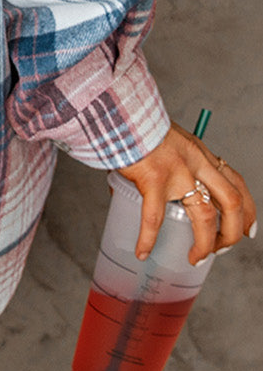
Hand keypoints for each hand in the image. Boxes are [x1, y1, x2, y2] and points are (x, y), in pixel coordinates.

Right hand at [116, 122, 256, 264]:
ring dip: (205, 243)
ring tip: (195, 258)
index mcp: (201, 154)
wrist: (122, 111)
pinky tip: (142, 251)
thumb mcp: (167, 142)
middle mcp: (197, 162)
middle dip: (232, 232)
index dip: (247, 210)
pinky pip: (154, 217)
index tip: (248, 229)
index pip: (236, 183)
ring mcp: (177, 172)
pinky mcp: (153, 180)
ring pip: (204, 215)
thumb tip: (143, 194)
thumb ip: (163, 167)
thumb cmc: (139, 125)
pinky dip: (148, 238)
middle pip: (231, 202)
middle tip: (222, 249)